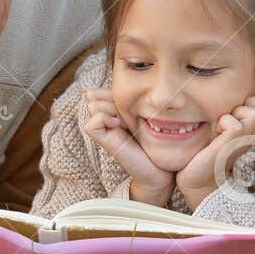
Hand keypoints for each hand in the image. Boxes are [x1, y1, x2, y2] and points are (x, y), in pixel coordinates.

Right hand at [83, 86, 173, 204]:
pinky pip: (91, 124)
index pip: (103, 89)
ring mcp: (106, 130)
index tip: (133, 98)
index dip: (113, 89)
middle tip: (128, 110)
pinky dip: (103, 119)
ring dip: (108, 107)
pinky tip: (118, 124)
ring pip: (92, 105)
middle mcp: (109, 119)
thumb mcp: (149, 115)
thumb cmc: (160, 142)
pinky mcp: (105, 142)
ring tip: (125, 118)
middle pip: (95, 95)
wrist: (162, 170)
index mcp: (119, 111)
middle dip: (110, 96)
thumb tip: (134, 82)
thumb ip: (139, 101)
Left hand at [175, 95, 254, 210]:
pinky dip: (222, 124)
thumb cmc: (207, 150)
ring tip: (223, 126)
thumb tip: (240, 92)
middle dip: (249, 103)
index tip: (240, 110)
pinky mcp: (234, 145)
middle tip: (231, 117)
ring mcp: (247, 141)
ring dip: (235, 113)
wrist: (198, 178)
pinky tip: (216, 136)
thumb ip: (236, 112)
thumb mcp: (226, 127)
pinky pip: (233, 123)